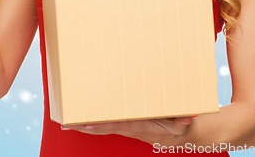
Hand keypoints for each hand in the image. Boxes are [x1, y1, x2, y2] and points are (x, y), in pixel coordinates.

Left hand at [62, 116, 193, 143]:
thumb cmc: (180, 123)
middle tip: (69, 124)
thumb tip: (185, 120)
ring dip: (88, 126)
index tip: (87, 124)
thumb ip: (181, 121)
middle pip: (105, 128)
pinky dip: (97, 125)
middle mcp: (131, 128)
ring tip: (71, 123)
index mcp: (140, 126)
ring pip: (105, 127)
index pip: (117, 125)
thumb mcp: (182, 122)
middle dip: (86, 126)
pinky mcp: (129, 126)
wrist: (184, 134)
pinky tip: (86, 122)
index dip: (101, 125)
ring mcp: (129, 128)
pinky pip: (110, 125)